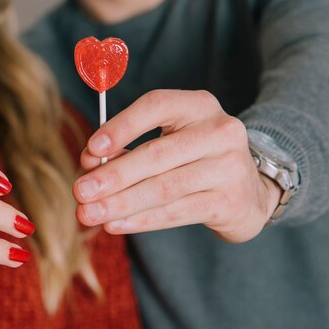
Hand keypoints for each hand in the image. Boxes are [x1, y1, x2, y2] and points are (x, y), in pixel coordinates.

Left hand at [73, 90, 280, 242]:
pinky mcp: (230, 201)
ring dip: (121, 203)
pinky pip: (176, 212)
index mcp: (198, 105)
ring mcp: (229, 167)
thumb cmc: (193, 158)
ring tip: (89, 213)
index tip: (91, 148)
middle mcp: (219, 131)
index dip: (121, 126)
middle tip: (80, 191)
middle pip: (156, 153)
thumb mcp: (165, 141)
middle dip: (113, 175)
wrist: (249, 190)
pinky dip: (141, 220)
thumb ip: (126, 146)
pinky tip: (114, 223)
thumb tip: (90, 160)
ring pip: (164, 188)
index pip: (156, 105)